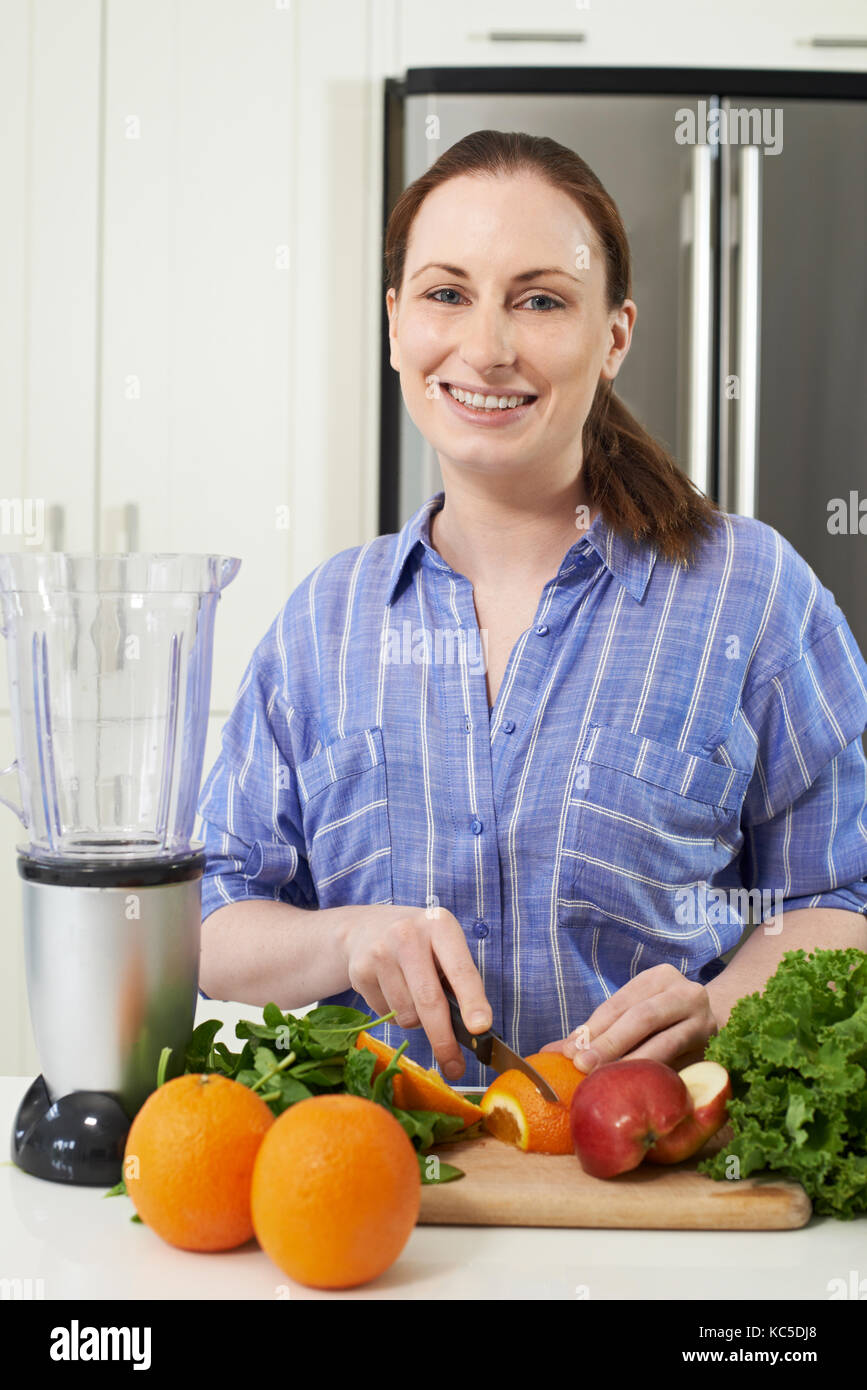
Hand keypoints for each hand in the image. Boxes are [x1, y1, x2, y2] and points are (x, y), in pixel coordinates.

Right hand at [333, 904, 490, 1080]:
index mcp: (439, 925)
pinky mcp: (359, 972)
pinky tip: (393, 991)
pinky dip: (395, 1015)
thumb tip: (474, 1031)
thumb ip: (459, 980)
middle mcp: (408, 935)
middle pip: (429, 1000)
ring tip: (415, 997)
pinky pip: (385, 1015)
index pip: (460, 969)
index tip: (481, 1027)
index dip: (472, 1001)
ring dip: (417, 1021)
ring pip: (406, 1014)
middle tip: (455, 1066)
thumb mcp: (444, 947)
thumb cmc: (420, 945)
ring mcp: (380, 952)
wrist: (366, 928)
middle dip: (444, 1039)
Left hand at [538, 965, 718, 1073]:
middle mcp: (683, 990)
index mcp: (658, 977)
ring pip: (663, 1040)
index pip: (619, 1003)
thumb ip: (599, 1032)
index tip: (567, 1051)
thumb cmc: (666, 1023)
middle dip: (608, 1043)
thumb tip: (551, 1053)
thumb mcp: (634, 1016)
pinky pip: (681, 1060)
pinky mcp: (714, 1044)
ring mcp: (702, 1017)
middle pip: (640, 1017)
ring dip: (630, 1061)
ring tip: (604, 1077)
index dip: (592, 1027)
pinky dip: (655, 1072)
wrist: (722, 1025)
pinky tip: (637, 1085)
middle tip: (581, 1065)